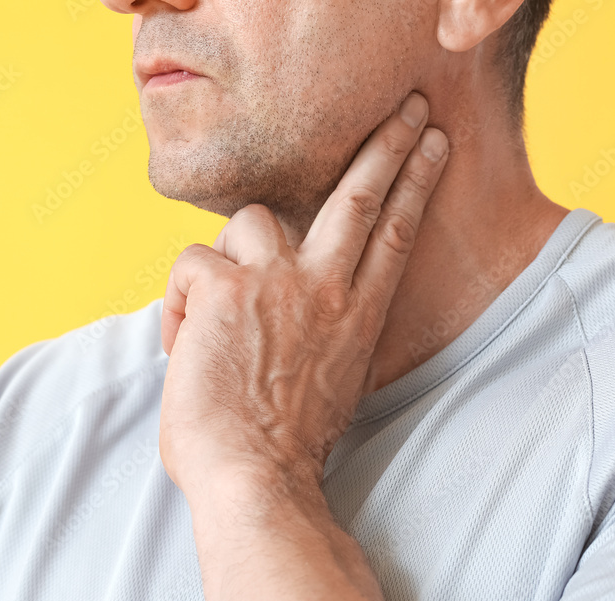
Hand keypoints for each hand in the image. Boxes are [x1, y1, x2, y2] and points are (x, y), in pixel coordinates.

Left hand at [158, 91, 447, 502]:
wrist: (254, 478)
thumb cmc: (283, 445)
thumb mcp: (327, 383)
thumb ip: (320, 330)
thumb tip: (284, 304)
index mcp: (357, 316)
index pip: (395, 233)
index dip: (415, 181)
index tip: (433, 144)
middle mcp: (327, 289)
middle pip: (361, 194)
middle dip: (387, 144)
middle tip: (407, 108)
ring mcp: (278, 283)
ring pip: (251, 221)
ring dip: (230, 258)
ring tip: (216, 311)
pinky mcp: (226, 287)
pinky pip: (191, 265)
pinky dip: (181, 305)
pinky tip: (185, 345)